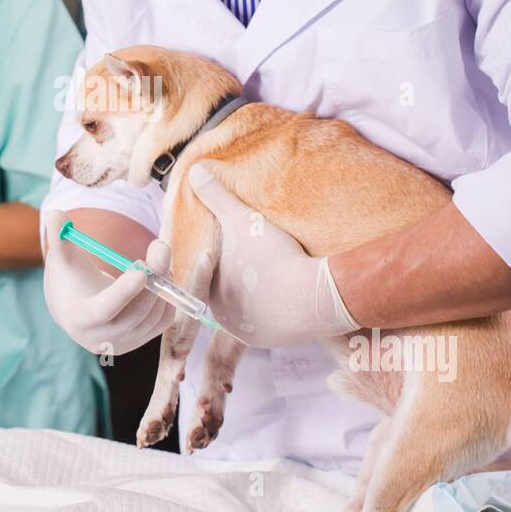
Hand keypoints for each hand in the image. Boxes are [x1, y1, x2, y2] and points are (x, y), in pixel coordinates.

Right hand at [42, 210, 174, 355]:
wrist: (75, 308)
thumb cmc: (69, 278)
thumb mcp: (62, 257)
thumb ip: (58, 236)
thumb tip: (56, 214)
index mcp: (80, 318)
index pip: (105, 310)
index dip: (124, 293)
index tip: (142, 271)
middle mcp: (102, 338)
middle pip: (135, 313)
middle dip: (153, 278)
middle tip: (160, 246)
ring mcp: (124, 343)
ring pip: (153, 314)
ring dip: (162, 283)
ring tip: (158, 254)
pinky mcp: (141, 340)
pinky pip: (163, 319)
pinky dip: (166, 295)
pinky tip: (159, 275)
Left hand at [187, 162, 359, 346]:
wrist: (316, 298)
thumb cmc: (273, 258)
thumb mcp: (243, 220)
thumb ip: (217, 197)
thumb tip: (194, 171)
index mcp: (211, 294)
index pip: (205, 275)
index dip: (216, 258)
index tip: (229, 247)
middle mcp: (225, 321)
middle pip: (225, 293)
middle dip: (235, 277)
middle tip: (250, 258)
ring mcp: (251, 334)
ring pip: (248, 309)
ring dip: (255, 293)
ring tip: (268, 271)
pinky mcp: (276, 340)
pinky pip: (271, 320)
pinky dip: (276, 306)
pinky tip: (285, 288)